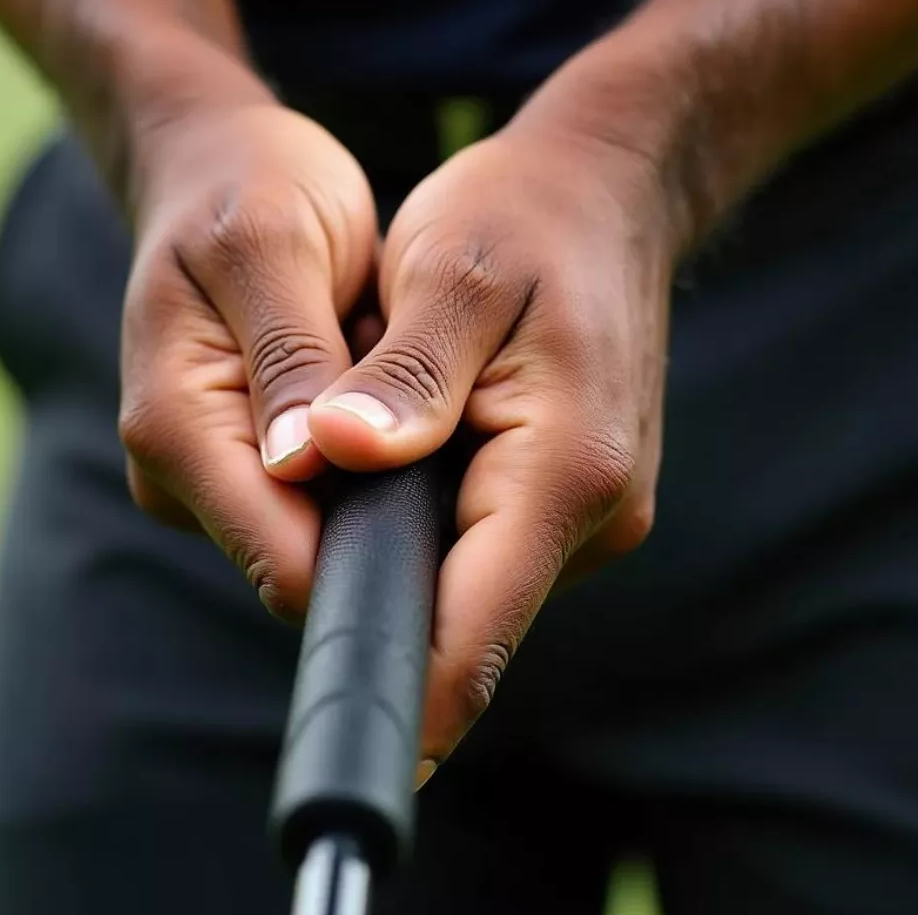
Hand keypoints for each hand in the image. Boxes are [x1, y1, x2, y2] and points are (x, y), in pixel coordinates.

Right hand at [118, 102, 378, 618]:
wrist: (216, 169)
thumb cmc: (248, 188)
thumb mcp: (275, 245)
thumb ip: (290, 359)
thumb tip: (305, 467)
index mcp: (176, 426)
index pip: (282, 562)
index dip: (371, 560)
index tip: (451, 510)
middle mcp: (179, 475)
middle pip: (304, 563)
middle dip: (378, 508)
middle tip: (425, 410)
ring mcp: (206, 479)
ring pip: (321, 536)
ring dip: (375, 477)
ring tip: (391, 384)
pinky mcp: (240, 468)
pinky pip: (323, 500)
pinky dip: (364, 459)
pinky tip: (377, 394)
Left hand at [304, 105, 677, 775]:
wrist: (606, 188)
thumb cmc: (522, 217)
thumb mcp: (448, 275)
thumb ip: (400, 379)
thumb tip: (330, 458)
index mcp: (564, 468)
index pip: (471, 632)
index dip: (397, 692)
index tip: (331, 729)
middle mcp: (592, 513)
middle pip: (463, 619)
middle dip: (380, 596)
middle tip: (311, 514)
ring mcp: (588, 510)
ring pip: (469, 581)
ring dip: (404, 545)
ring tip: (366, 448)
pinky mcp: (569, 494)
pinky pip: (484, 539)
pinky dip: (432, 513)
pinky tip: (410, 443)